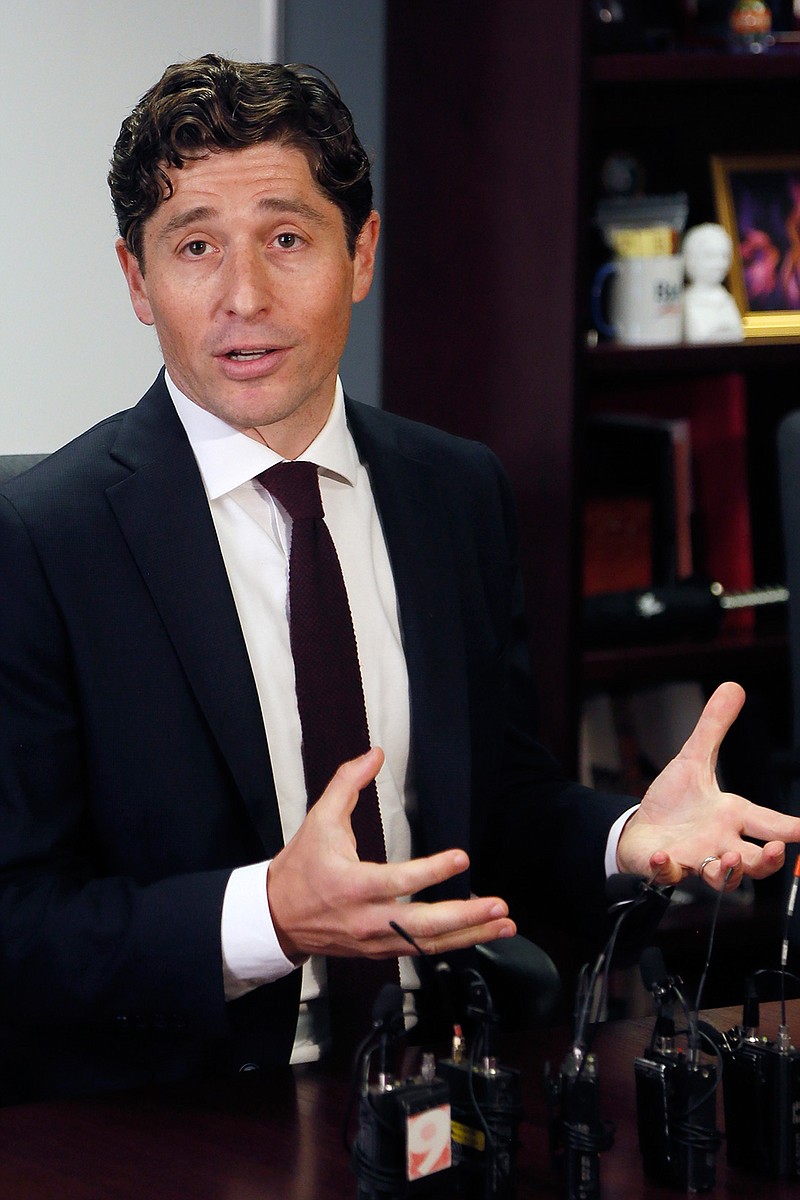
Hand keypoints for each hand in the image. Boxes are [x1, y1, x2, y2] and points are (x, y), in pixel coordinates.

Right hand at [267, 747, 515, 962]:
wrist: (277, 916)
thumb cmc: (301, 865)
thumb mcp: (319, 819)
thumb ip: (348, 783)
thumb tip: (375, 753)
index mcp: (351, 885)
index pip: (399, 881)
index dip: (433, 871)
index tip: (462, 858)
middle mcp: (366, 919)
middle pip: (423, 925)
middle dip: (465, 917)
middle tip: (499, 905)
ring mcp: (375, 940)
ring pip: (429, 944)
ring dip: (470, 934)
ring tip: (505, 923)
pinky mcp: (380, 951)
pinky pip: (421, 951)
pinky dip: (453, 944)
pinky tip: (480, 933)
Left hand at [617, 682, 799, 890]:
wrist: (641, 829)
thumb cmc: (675, 802)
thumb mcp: (693, 759)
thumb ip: (714, 728)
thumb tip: (733, 687)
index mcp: (731, 816)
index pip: (770, 824)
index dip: (793, 829)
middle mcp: (719, 843)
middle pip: (755, 861)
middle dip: (769, 861)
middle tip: (777, 851)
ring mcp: (694, 858)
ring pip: (721, 877)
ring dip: (728, 872)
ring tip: (729, 859)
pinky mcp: (665, 867)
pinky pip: (668, 875)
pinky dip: (666, 870)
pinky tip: (663, 858)